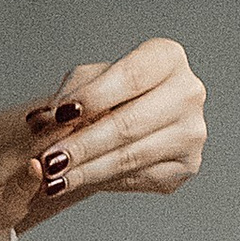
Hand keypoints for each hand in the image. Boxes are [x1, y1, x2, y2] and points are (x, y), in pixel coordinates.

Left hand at [15, 38, 206, 222]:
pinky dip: (104, 181)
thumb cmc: (103, 92)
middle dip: (84, 145)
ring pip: (133, 156)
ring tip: (54, 179)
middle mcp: (188, 92)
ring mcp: (192, 131)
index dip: (94, 96)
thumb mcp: (83, 83)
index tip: (60, 114)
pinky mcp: (187, 164)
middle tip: (48, 160)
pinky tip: (77, 182)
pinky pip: (141, 177)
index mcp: (168, 58)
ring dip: (88, 170)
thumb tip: (47, 121)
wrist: (122, 119)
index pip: (130, 77)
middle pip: (131, 122)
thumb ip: (70, 97)